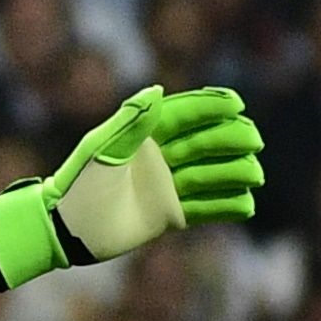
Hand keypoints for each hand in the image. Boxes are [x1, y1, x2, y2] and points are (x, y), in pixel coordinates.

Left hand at [0, 85, 264, 287]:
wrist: (65, 229)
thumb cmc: (78, 184)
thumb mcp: (102, 149)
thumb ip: (131, 121)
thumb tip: (158, 91)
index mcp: (143, 136)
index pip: (184, 115)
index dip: (210, 107)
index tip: (236, 103)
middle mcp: (159, 158)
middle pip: (204, 143)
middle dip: (230, 139)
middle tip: (254, 141)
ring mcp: (166, 186)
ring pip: (209, 175)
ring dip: (233, 172)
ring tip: (255, 174)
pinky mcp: (168, 214)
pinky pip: (205, 208)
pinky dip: (226, 206)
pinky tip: (247, 204)